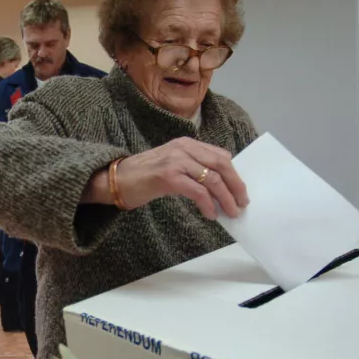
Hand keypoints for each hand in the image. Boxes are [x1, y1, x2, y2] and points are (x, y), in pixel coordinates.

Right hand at [83, 137, 248, 218]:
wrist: (116, 179)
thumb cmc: (143, 177)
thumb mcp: (173, 166)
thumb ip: (193, 169)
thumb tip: (219, 187)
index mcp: (187, 144)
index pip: (220, 155)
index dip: (234, 174)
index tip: (240, 190)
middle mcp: (183, 148)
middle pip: (222, 164)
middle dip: (236, 185)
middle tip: (242, 202)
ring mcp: (176, 161)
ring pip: (213, 179)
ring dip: (226, 198)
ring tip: (231, 212)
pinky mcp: (168, 177)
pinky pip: (198, 191)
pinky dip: (208, 204)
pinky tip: (210, 214)